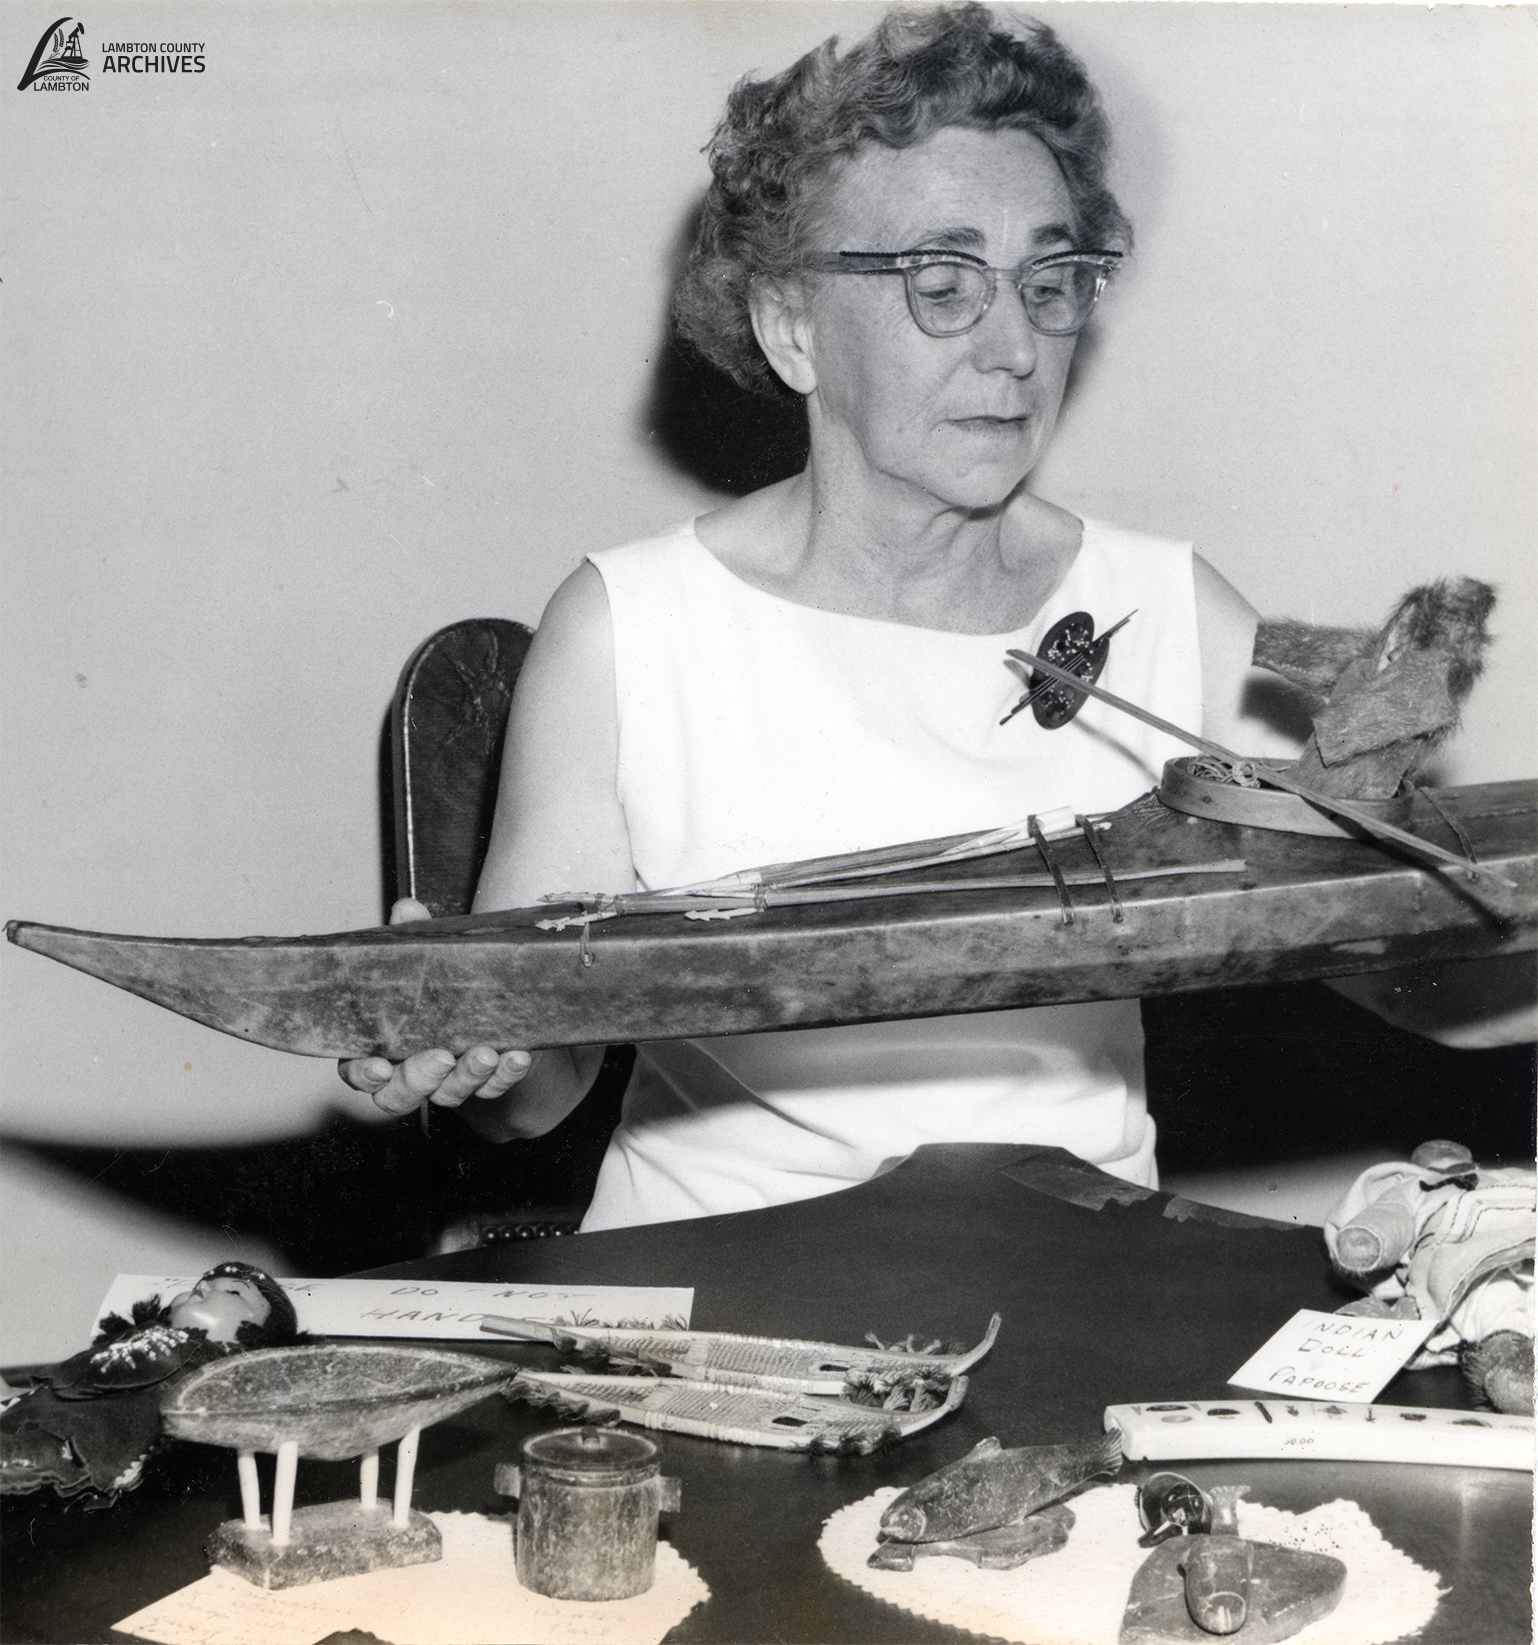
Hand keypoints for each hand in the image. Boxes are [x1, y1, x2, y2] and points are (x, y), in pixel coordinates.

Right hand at [337, 898, 533, 1115]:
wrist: (492, 1015)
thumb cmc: (443, 990)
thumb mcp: (428, 962)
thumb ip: (412, 940)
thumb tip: (406, 908)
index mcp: (381, 1046)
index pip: (357, 1071)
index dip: (364, 1074)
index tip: (380, 1067)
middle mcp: (410, 1071)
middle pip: (398, 1095)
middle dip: (419, 1079)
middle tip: (441, 1057)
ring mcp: (449, 1083)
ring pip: (449, 1094)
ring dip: (468, 1076)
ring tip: (485, 1052)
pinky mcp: (487, 1083)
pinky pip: (495, 1087)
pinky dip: (506, 1074)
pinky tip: (517, 1056)